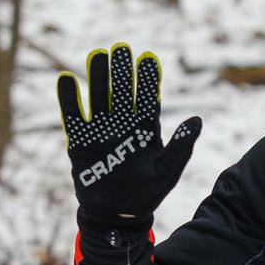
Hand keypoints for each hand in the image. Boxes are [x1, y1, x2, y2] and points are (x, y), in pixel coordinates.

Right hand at [57, 43, 200, 222]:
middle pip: (122, 93)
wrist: (117, 216)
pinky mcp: (79, 143)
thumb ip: (182, 146)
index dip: (148, 79)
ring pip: (98, 99)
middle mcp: (122, 126)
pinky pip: (72, 118)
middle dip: (122, 71)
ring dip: (97, 78)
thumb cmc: (146, 194)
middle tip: (121, 48)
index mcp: (145, 129)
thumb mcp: (168, 171)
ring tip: (98, 54)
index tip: (150, 59)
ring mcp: (100, 132)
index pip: (147, 99)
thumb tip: (198, 119)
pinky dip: (69, 100)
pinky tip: (66, 79)